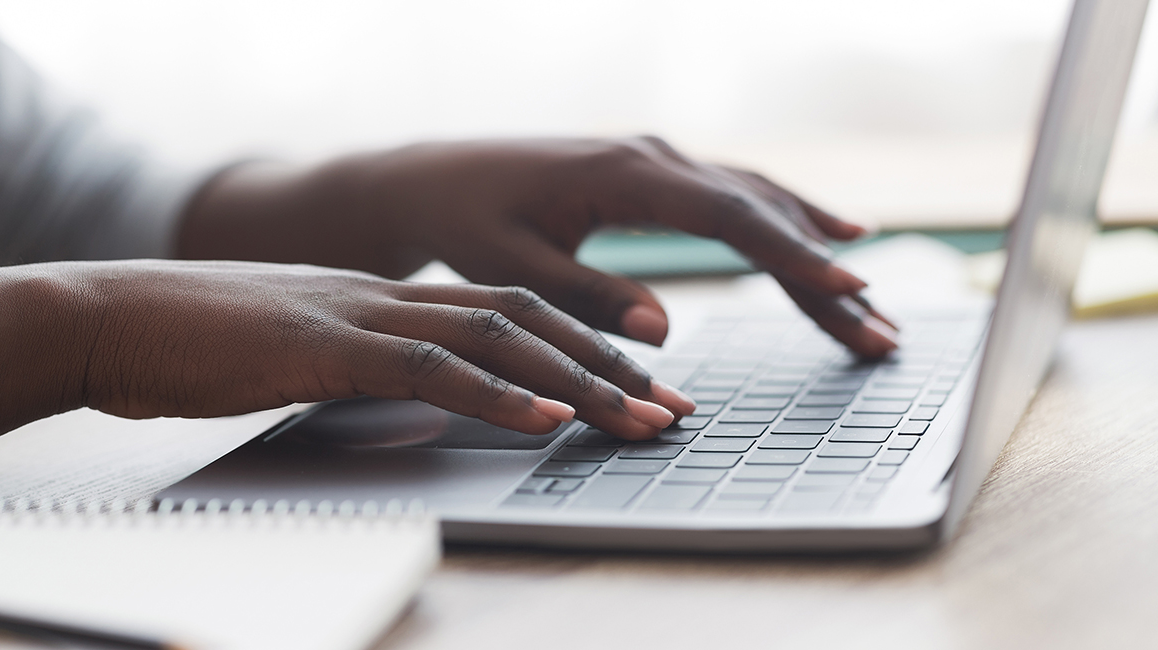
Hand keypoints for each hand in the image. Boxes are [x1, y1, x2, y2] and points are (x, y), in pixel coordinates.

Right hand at [0, 261, 694, 449]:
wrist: (112, 314)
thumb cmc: (204, 342)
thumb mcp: (309, 351)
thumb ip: (373, 365)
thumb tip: (433, 398)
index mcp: (393, 297)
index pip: (513, 313)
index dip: (585, 347)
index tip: (642, 386)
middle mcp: (392, 297)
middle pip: (527, 320)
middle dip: (609, 367)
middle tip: (676, 409)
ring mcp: (360, 315)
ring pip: (495, 338)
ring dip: (576, 381)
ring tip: (640, 419)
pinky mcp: (322, 347)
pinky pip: (423, 368)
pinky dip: (491, 394)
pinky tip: (543, 417)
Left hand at [180, 137, 897, 356]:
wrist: (429, 179)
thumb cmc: (463, 221)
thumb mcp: (512, 269)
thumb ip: (586, 297)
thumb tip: (664, 330)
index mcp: (624, 174)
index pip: (730, 217)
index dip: (794, 257)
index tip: (849, 292)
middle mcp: (653, 155)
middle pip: (761, 211)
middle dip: (823, 271)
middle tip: (880, 329)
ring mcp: (657, 159)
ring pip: (757, 200)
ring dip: (814, 248)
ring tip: (868, 300)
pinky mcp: (653, 174)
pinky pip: (734, 197)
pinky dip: (783, 221)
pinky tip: (821, 237)